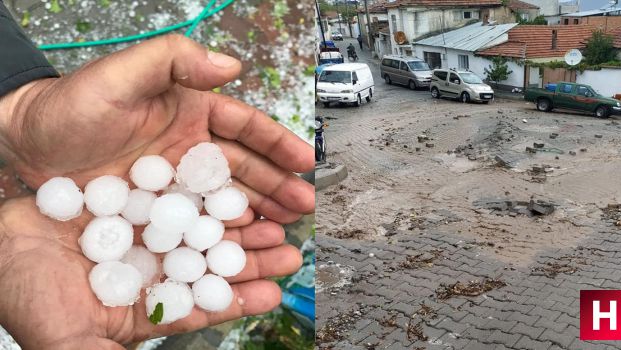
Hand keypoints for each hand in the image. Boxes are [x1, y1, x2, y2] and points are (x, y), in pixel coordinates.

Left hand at [0, 34, 313, 223]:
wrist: (22, 152)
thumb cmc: (67, 109)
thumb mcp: (119, 75)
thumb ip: (173, 59)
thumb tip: (232, 65)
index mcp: (190, 116)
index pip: (245, 128)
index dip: (278, 144)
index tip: (306, 161)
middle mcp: (190, 154)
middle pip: (245, 171)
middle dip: (278, 187)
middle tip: (303, 207)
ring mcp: (176, 191)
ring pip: (227, 204)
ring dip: (258, 219)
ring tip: (283, 236)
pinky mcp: (159, 220)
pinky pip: (198, 232)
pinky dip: (223, 244)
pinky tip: (242, 255)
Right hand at [0, 197, 302, 348]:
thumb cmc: (21, 290)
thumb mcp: (69, 338)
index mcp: (143, 305)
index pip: (202, 305)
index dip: (239, 300)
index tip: (274, 292)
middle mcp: (151, 267)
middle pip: (212, 263)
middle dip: (252, 259)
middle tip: (288, 252)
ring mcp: (146, 229)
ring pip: (204, 227)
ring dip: (240, 225)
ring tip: (277, 221)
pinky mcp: (138, 192)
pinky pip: (181, 191)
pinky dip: (208, 190)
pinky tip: (236, 188)